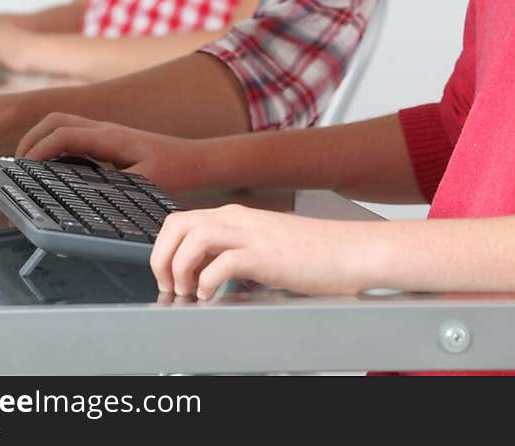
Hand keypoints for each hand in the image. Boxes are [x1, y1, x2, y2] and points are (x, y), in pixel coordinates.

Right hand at [15, 113, 215, 193]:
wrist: (198, 159)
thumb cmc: (176, 171)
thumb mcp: (145, 183)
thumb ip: (114, 186)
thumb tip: (80, 195)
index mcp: (110, 137)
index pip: (63, 133)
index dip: (38, 150)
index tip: (23, 170)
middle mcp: (104, 129)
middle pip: (56, 120)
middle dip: (31, 139)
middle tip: (16, 167)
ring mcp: (106, 133)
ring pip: (63, 125)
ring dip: (41, 140)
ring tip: (26, 167)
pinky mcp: (108, 141)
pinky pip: (73, 136)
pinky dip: (55, 146)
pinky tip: (52, 168)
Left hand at [150, 204, 382, 299]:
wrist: (352, 252)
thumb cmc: (314, 254)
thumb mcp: (265, 246)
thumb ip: (236, 252)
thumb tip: (205, 274)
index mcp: (236, 217)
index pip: (182, 221)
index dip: (164, 249)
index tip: (168, 277)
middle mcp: (239, 219)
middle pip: (178, 224)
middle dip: (162, 257)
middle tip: (169, 287)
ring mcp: (252, 234)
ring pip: (194, 236)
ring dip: (180, 268)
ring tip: (189, 293)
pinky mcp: (266, 254)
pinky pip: (222, 262)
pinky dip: (208, 282)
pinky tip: (213, 297)